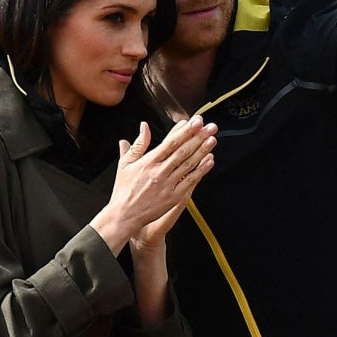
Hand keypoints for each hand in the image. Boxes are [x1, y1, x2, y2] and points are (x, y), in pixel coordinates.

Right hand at [91, 116, 216, 253]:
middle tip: (210, 127)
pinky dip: (201, 170)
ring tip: (212, 139)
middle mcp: (159, 172)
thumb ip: (138, 144)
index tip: (194, 121)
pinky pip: (190, 181)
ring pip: (188, 164)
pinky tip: (210, 161)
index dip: (184, 131)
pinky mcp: (173, 197)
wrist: (124, 215)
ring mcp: (167, 184)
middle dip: (198, 137)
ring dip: (202, 151)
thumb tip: (143, 126)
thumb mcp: (125, 164)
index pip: (170, 142)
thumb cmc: (124, 190)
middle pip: (182, 151)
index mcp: (148, 162)